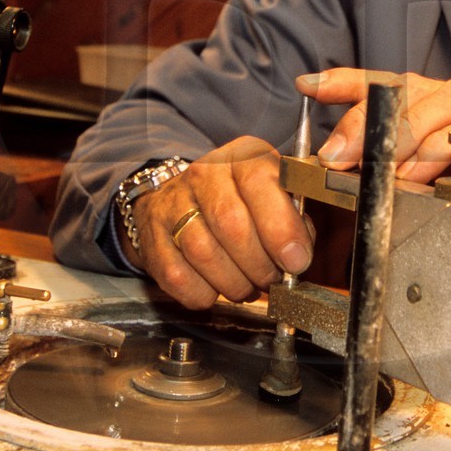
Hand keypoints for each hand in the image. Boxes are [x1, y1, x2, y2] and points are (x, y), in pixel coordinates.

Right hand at [124, 136, 312, 310]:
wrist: (181, 200)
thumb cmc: (240, 203)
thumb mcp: (274, 196)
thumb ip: (294, 220)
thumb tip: (298, 255)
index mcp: (241, 157)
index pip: (260, 182)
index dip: (281, 227)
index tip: (296, 261)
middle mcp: (203, 174)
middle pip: (231, 223)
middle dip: (260, 264)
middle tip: (272, 279)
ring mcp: (172, 205)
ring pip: (204, 254)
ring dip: (235, 283)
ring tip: (247, 287)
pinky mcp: (152, 239)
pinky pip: (179, 278)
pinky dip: (205, 294)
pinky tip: (217, 288)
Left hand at [298, 67, 450, 342]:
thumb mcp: (425, 183)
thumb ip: (388, 169)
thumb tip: (337, 167)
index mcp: (437, 107)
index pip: (385, 82)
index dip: (345, 80)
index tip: (307, 84)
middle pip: (409, 90)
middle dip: (366, 119)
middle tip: (336, 154)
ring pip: (443, 105)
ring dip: (403, 138)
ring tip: (377, 173)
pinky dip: (442, 154)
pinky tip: (419, 179)